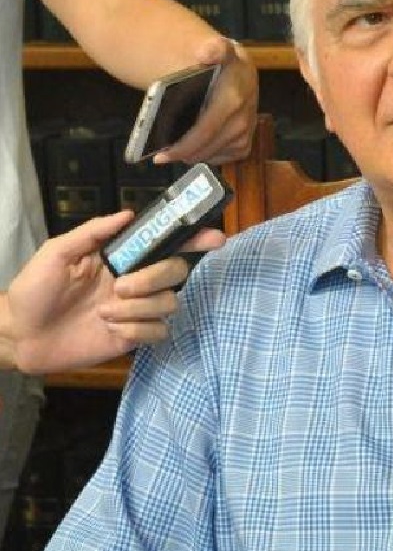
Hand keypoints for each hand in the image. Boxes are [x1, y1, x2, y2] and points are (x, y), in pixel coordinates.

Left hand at [6, 211, 224, 373]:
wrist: (20, 336)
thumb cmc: (33, 291)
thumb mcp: (56, 253)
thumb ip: (92, 232)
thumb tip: (128, 213)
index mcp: (120, 258)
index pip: (164, 244)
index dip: (192, 238)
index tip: (214, 237)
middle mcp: (135, 282)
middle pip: (176, 272)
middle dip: (154, 279)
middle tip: (120, 288)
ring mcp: (136, 310)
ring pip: (169, 302)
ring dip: (137, 308)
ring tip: (104, 313)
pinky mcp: (134, 337)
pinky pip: (158, 331)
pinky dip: (137, 331)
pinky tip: (111, 330)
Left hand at [153, 36, 257, 165]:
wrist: (240, 71)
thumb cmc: (222, 64)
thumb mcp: (218, 49)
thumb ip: (214, 48)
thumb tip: (206, 54)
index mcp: (234, 96)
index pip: (207, 128)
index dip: (185, 144)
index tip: (162, 154)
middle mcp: (244, 117)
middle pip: (209, 144)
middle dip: (183, 153)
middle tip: (160, 157)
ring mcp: (247, 131)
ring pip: (216, 152)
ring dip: (194, 156)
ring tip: (172, 155)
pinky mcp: (246, 141)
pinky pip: (226, 156)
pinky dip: (209, 156)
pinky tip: (193, 153)